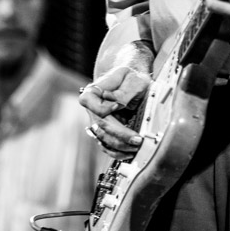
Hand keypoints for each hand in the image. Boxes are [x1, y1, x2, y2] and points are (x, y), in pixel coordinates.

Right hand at [79, 42, 152, 157]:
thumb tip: (118, 104)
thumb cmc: (131, 78)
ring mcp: (97, 121)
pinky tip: (129, 153)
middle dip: (120, 136)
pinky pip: (107, 145)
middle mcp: (92, 109)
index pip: (96, 107)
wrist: (132, 80)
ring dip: (120, 147)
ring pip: (104, 140)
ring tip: (136, 147)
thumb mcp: (130, 79)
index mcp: (93, 93)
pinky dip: (117, 151)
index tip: (121, 107)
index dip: (106, 110)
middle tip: (138, 140)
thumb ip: (123, 92)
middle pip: (102, 127)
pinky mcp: (104, 131)